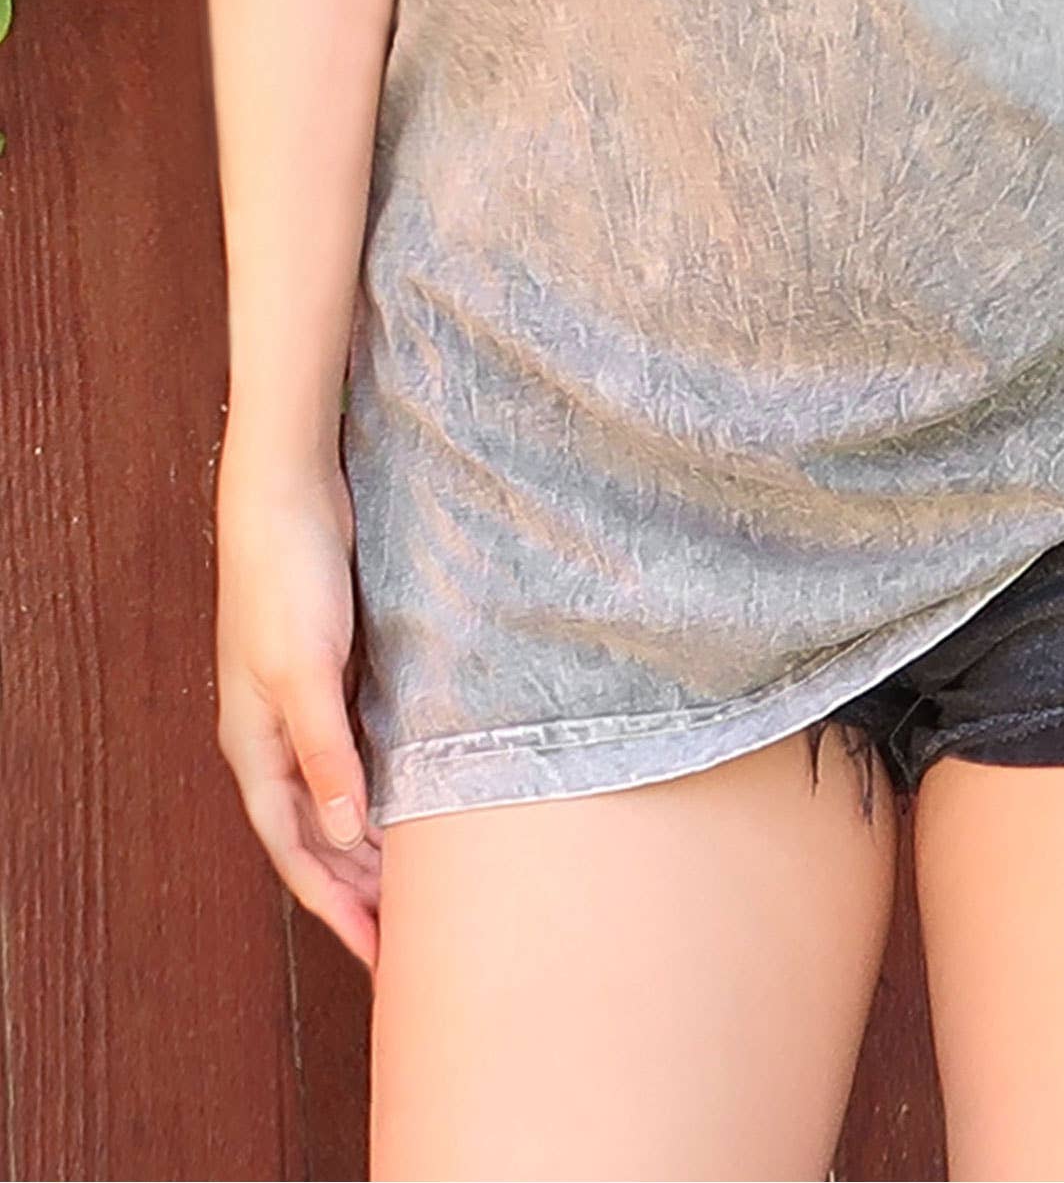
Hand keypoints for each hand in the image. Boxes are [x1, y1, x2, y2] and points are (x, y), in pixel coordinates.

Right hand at [214, 440, 381, 971]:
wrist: (287, 497)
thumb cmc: (286, 578)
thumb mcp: (304, 670)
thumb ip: (323, 751)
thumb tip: (342, 830)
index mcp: (256, 748)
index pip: (296, 851)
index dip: (335, 906)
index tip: (376, 956)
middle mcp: (274, 738)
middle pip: (316, 836)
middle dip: (356, 889)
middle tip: (409, 936)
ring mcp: (301, 708)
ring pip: (336, 797)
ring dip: (370, 842)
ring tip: (417, 886)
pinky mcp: (331, 676)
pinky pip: (355, 754)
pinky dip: (380, 788)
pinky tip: (416, 799)